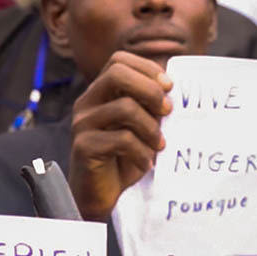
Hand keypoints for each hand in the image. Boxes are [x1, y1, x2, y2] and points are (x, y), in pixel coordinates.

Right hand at [69, 51, 171, 221]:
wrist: (102, 194)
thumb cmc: (124, 158)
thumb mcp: (140, 125)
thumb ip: (149, 104)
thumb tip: (173, 87)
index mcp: (99, 93)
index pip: (119, 60)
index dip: (147, 69)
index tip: (169, 88)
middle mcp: (87, 104)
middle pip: (117, 73)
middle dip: (150, 89)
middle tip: (167, 111)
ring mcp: (83, 124)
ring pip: (124, 107)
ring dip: (151, 127)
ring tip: (158, 145)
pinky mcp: (84, 147)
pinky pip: (122, 139)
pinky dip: (142, 153)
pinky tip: (147, 164)